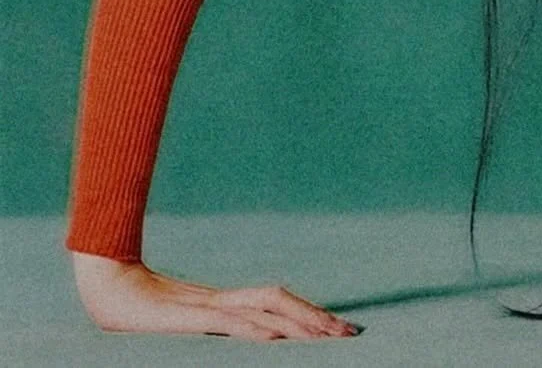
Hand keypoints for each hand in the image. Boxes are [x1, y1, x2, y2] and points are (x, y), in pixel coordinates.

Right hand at [71, 252, 359, 340]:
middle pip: (281, 301)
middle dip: (317, 318)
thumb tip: (250, 335)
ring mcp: (208, 305)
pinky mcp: (189, 314)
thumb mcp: (184, 323)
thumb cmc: (140, 307)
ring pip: (263, 309)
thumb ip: (214, 324)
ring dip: (297, 322)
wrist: (107, 288)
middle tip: (351, 333)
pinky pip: (227, 321)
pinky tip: (275, 337)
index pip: (279, 303)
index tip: (340, 328)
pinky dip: (253, 328)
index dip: (310, 313)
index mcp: (226, 303)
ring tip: (326, 336)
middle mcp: (224, 300)